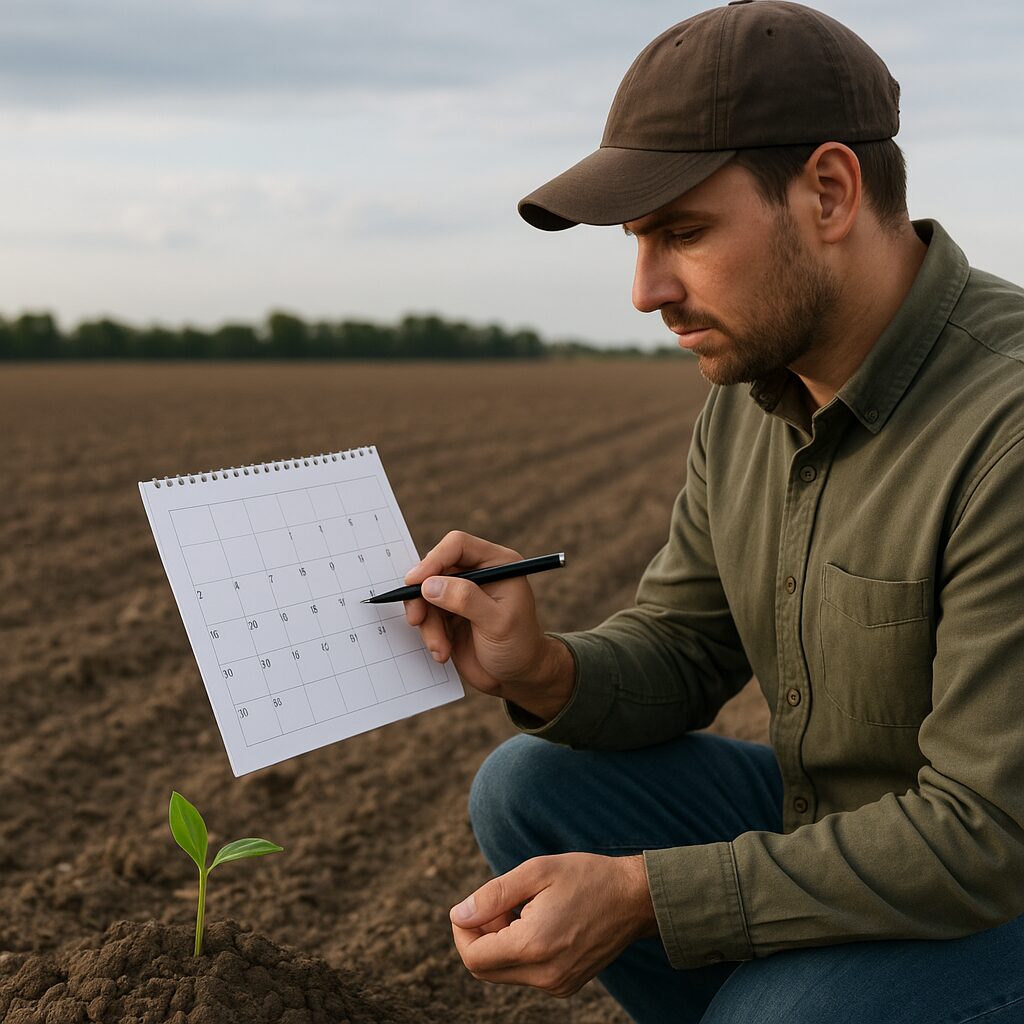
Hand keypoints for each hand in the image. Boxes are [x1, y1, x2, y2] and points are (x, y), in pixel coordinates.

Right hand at [404, 531, 573, 719]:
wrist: (518, 679)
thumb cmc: (519, 646)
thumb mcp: (498, 623)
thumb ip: (466, 600)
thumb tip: (430, 585)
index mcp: (497, 564)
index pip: (458, 546)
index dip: (434, 559)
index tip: (415, 582)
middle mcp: (477, 573)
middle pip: (435, 569)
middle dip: (422, 596)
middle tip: (417, 619)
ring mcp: (461, 594)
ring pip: (426, 595)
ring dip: (427, 623)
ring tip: (441, 648)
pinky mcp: (449, 614)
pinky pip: (426, 616)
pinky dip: (429, 634)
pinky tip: (443, 652)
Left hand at [449, 853, 657, 998]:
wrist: (634, 898)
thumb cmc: (586, 876)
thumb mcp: (537, 871)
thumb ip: (493, 895)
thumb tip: (458, 915)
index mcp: (534, 946)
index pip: (473, 957)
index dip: (462, 930)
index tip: (474, 904)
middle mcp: (544, 975)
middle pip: (484, 970)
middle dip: (479, 937)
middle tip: (499, 904)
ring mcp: (557, 985)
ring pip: (503, 973)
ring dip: (499, 943)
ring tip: (522, 909)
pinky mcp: (565, 985)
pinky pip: (525, 975)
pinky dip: (518, 952)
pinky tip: (537, 923)